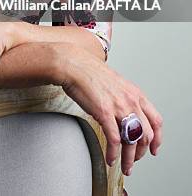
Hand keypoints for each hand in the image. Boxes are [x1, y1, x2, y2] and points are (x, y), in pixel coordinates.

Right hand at [56, 43, 162, 175]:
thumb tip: (126, 115)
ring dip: (129, 159)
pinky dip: (114, 153)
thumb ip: (125, 99)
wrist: (75, 65)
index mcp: (135, 93)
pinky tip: (110, 158)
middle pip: (145, 134)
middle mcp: (131, 101)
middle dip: (141, 152)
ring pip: (132, 140)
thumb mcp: (116, 84)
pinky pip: (114, 139)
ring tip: (125, 167)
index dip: (157, 138)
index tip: (153, 148)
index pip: (156, 120)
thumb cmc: (90, 72)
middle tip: (134, 160)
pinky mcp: (104, 112)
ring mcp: (119, 107)